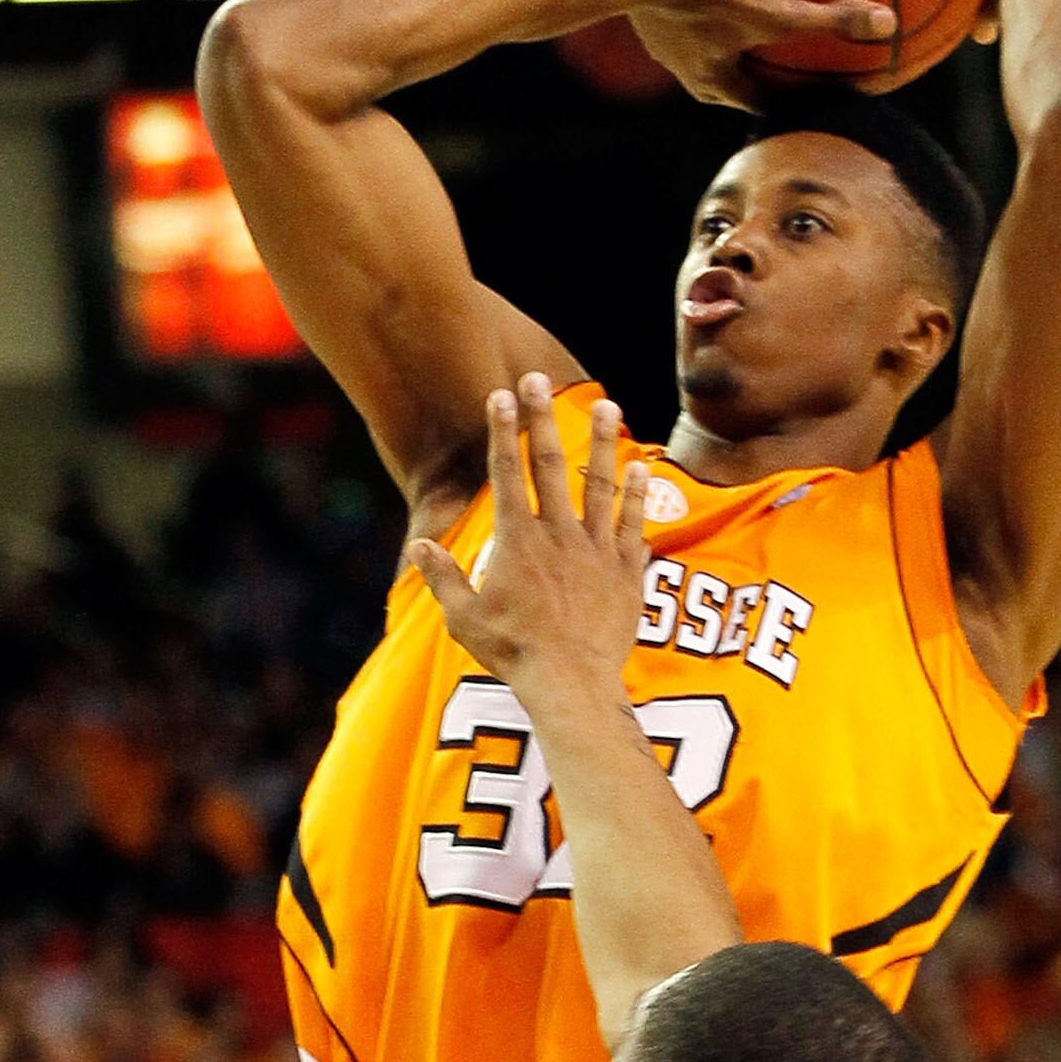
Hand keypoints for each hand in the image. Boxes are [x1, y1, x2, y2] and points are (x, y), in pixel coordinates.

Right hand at [407, 381, 646, 698]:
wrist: (572, 684)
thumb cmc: (514, 654)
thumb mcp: (465, 618)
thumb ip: (444, 577)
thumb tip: (420, 545)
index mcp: (517, 542)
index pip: (506, 474)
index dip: (501, 431)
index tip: (500, 394)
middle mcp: (558, 535)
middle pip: (548, 464)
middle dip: (540, 417)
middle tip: (537, 378)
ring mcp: (597, 550)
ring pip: (600, 484)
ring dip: (601, 442)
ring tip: (604, 404)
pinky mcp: (627, 572)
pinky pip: (634, 525)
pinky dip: (637, 496)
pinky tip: (640, 469)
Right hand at [629, 0, 893, 108]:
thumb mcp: (778, 12)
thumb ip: (831, 21)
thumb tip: (886, 26)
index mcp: (715, 84)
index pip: (765, 104)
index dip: (795, 100)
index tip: (822, 89)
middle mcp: (688, 67)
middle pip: (740, 72)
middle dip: (770, 63)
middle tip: (804, 49)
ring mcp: (667, 33)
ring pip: (714, 33)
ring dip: (741, 22)